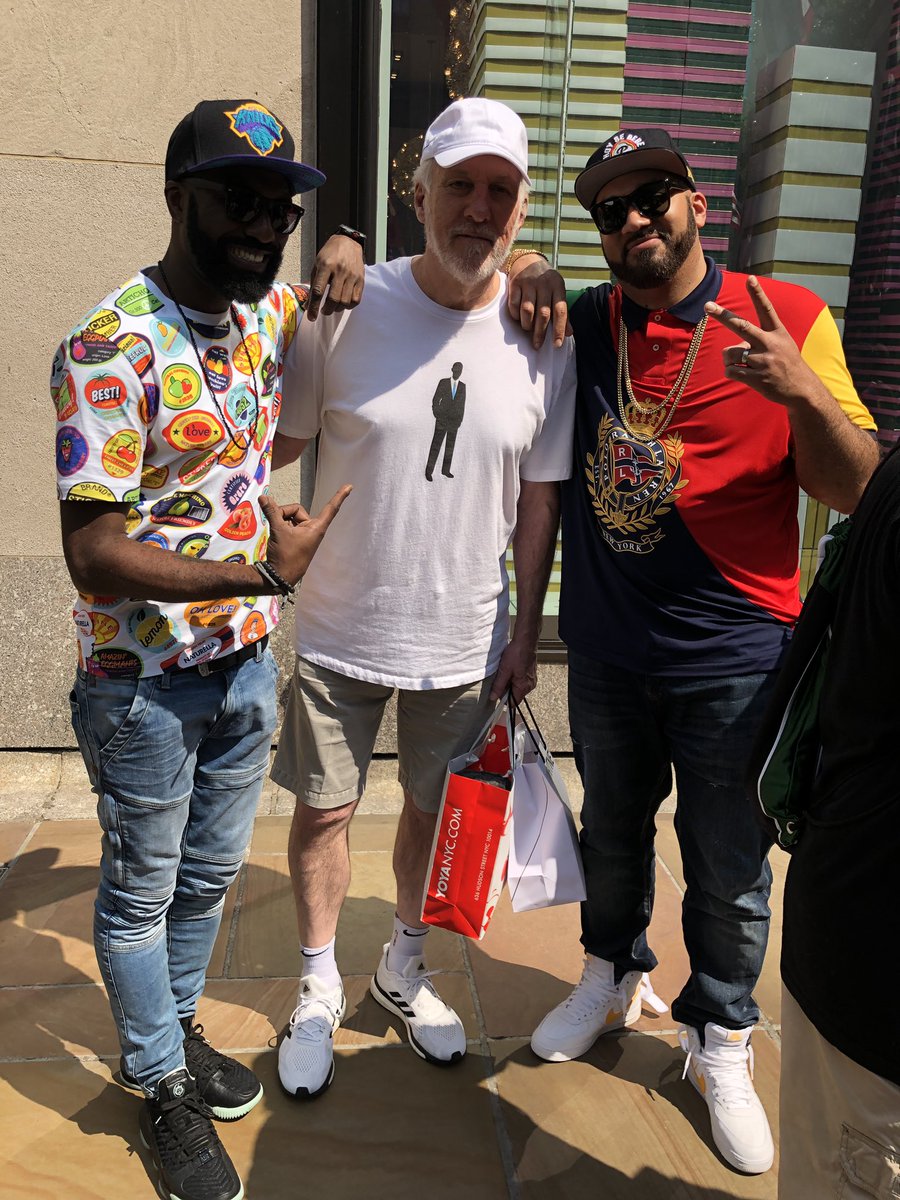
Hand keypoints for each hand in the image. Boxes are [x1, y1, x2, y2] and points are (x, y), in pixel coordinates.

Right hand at [259, 487, 351, 583]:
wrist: (280, 576)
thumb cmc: (285, 555)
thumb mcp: (278, 530)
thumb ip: (272, 512)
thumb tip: (263, 497)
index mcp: (316, 527)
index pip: (330, 508)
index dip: (339, 496)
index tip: (350, 486)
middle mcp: (312, 529)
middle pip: (296, 509)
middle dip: (283, 513)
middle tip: (277, 524)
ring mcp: (304, 533)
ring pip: (290, 516)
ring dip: (280, 520)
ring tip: (276, 533)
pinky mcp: (296, 537)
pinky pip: (287, 524)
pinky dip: (280, 525)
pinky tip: (274, 533)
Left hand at [306, 235, 364, 319]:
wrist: (348, 241)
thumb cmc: (330, 254)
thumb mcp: (317, 264)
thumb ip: (314, 284)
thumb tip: (309, 304)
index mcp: (326, 265)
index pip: (318, 291)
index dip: (314, 307)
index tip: (311, 317)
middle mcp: (340, 270)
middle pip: (333, 299)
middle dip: (327, 310)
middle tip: (323, 311)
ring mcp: (352, 275)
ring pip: (345, 301)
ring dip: (337, 308)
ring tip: (333, 306)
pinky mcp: (361, 279)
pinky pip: (356, 300)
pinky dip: (348, 306)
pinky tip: (343, 303)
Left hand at [490, 636, 536, 702]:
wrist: (526, 640)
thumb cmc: (517, 654)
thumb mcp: (504, 671)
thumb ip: (498, 686)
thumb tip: (493, 697)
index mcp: (523, 687)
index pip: (513, 703)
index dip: (504, 699)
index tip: (497, 693)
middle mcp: (530, 685)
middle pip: (515, 694)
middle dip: (506, 688)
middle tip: (501, 677)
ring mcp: (532, 679)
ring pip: (518, 686)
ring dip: (510, 681)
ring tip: (506, 670)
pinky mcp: (531, 673)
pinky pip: (521, 680)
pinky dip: (515, 676)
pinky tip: (511, 667)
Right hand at [507, 258, 569, 349]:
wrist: (527, 260)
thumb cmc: (545, 282)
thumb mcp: (557, 292)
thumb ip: (563, 313)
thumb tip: (569, 334)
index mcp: (558, 286)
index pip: (560, 311)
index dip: (560, 329)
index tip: (557, 344)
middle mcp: (544, 284)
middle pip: (543, 313)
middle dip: (540, 332)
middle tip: (537, 345)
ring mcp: (529, 283)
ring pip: (527, 310)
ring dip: (527, 324)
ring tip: (527, 329)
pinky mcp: (515, 283)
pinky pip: (514, 305)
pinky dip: (516, 315)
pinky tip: (518, 318)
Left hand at [704, 276, 823, 409]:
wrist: (801, 389)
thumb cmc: (786, 363)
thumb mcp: (781, 343)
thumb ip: (759, 339)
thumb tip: (736, 346)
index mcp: (777, 332)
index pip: (766, 309)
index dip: (758, 293)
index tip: (750, 279)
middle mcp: (769, 344)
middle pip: (741, 326)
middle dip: (722, 315)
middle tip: (707, 305)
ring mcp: (762, 361)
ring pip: (729, 353)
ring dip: (729, 359)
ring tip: (742, 364)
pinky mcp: (756, 377)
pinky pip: (730, 371)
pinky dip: (731, 372)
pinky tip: (743, 375)